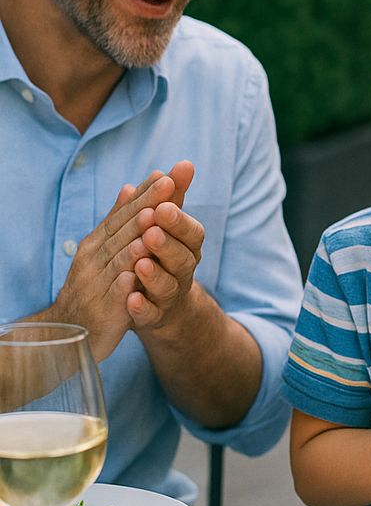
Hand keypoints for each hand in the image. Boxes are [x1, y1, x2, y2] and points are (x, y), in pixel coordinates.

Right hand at [51, 172, 178, 361]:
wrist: (67, 330)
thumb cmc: (93, 286)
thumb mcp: (104, 251)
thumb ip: (119, 221)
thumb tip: (130, 185)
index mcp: (96, 243)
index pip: (122, 215)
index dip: (144, 195)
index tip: (166, 175)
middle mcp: (93, 260)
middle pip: (122, 231)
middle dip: (146, 207)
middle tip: (168, 186)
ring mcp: (95, 285)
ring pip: (117, 260)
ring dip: (135, 241)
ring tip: (154, 223)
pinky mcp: (102, 312)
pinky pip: (114, 297)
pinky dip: (124, 285)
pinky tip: (137, 275)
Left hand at [125, 163, 205, 333]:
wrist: (162, 305)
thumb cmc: (162, 255)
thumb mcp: (167, 226)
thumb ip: (172, 198)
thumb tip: (184, 164)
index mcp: (187, 246)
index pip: (191, 232)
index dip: (178, 221)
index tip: (162, 207)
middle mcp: (183, 271)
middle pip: (183, 258)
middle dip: (167, 244)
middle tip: (151, 231)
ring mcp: (169, 296)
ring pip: (168, 286)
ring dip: (154, 274)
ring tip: (139, 264)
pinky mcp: (154, 317)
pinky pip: (150, 314)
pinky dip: (141, 307)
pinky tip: (130, 299)